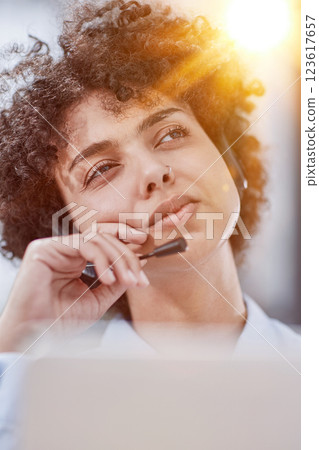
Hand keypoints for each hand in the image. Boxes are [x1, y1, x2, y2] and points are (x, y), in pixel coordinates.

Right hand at [0, 223, 148, 351]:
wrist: (34, 338)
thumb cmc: (60, 322)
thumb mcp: (97, 300)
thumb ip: (116, 282)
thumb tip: (138, 266)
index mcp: (75, 260)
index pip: (103, 240)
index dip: (124, 238)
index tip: (144, 249)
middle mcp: (65, 251)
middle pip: (104, 237)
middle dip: (127, 256)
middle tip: (139, 277)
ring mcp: (55, 247)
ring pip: (96, 238)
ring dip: (118, 259)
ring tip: (126, 281)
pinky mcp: (45, 249)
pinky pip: (83, 245)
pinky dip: (102, 260)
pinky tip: (108, 279)